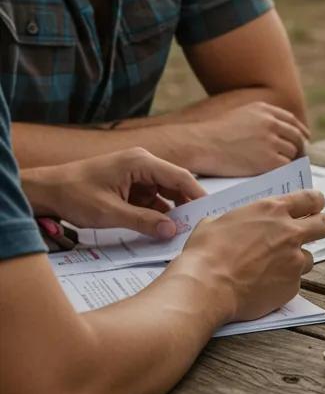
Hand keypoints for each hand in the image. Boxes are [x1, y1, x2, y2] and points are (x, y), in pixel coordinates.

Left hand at [22, 147, 203, 238]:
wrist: (44, 191)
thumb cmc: (73, 195)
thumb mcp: (110, 213)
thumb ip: (143, 221)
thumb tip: (172, 230)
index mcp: (141, 162)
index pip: (179, 177)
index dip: (197, 195)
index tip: (210, 213)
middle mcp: (142, 164)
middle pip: (174, 184)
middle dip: (185, 205)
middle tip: (197, 226)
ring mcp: (135, 174)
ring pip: (163, 193)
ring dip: (169, 211)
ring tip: (178, 231)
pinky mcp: (128, 185)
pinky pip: (149, 199)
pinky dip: (155, 213)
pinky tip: (158, 228)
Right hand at [176, 190, 324, 322]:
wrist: (205, 286)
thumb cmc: (205, 252)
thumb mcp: (218, 221)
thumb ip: (240, 219)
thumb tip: (240, 223)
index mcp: (273, 209)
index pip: (310, 198)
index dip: (317, 202)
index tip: (320, 206)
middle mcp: (290, 231)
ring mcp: (294, 259)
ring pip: (309, 257)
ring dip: (298, 260)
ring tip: (275, 268)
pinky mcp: (292, 285)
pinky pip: (294, 281)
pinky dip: (283, 282)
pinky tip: (263, 286)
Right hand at [187, 102, 309, 175]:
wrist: (200, 145)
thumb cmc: (213, 135)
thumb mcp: (240, 115)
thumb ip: (260, 119)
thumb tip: (277, 130)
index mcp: (264, 110)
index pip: (291, 120)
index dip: (299, 130)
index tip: (304, 138)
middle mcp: (271, 123)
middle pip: (296, 136)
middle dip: (301, 147)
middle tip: (301, 157)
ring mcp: (271, 141)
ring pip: (292, 152)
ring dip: (289, 160)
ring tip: (282, 168)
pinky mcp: (269, 159)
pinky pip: (285, 166)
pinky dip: (283, 171)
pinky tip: (276, 174)